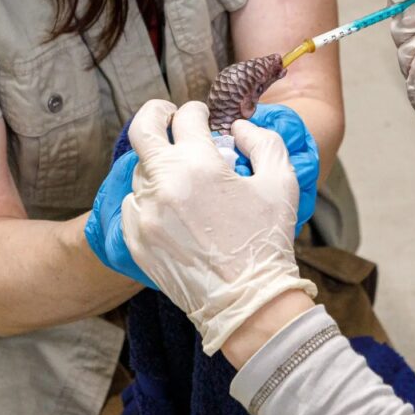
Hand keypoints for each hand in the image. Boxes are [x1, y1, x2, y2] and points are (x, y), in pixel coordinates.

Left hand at [84, 102, 319, 290]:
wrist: (246, 303)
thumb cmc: (266, 241)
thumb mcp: (281, 181)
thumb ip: (262, 141)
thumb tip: (237, 129)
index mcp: (199, 165)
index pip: (187, 117)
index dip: (198, 111)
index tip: (204, 117)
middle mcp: (164, 184)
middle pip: (142, 129)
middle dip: (156, 114)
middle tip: (168, 116)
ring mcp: (144, 213)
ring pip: (140, 170)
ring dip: (159, 163)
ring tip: (180, 173)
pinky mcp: (135, 239)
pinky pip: (132, 204)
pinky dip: (148, 197)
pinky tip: (169, 206)